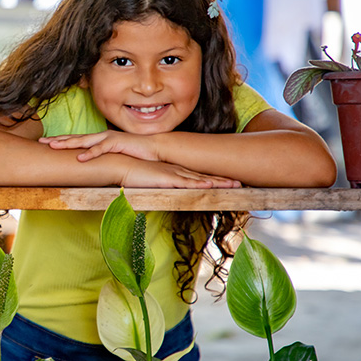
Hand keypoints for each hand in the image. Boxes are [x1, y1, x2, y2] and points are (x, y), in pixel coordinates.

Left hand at [40, 131, 159, 161]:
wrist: (153, 147)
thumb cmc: (134, 152)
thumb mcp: (114, 156)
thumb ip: (102, 159)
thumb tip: (91, 167)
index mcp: (99, 139)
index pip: (76, 139)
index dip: (61, 140)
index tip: (46, 143)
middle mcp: (101, 136)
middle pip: (75, 138)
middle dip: (58, 139)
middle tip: (41, 142)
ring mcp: (108, 138)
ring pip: (84, 141)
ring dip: (68, 143)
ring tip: (53, 146)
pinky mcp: (117, 143)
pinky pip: (101, 149)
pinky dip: (90, 153)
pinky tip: (79, 158)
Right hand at [120, 160, 241, 188]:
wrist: (121, 165)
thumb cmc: (132, 175)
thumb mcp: (149, 183)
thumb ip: (158, 187)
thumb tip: (161, 194)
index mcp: (174, 172)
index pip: (198, 177)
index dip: (213, 180)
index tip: (227, 182)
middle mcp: (177, 171)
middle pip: (204, 177)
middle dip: (222, 180)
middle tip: (240, 183)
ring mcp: (173, 174)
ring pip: (200, 180)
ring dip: (218, 182)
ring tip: (234, 185)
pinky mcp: (166, 178)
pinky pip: (186, 182)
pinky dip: (199, 184)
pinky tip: (211, 186)